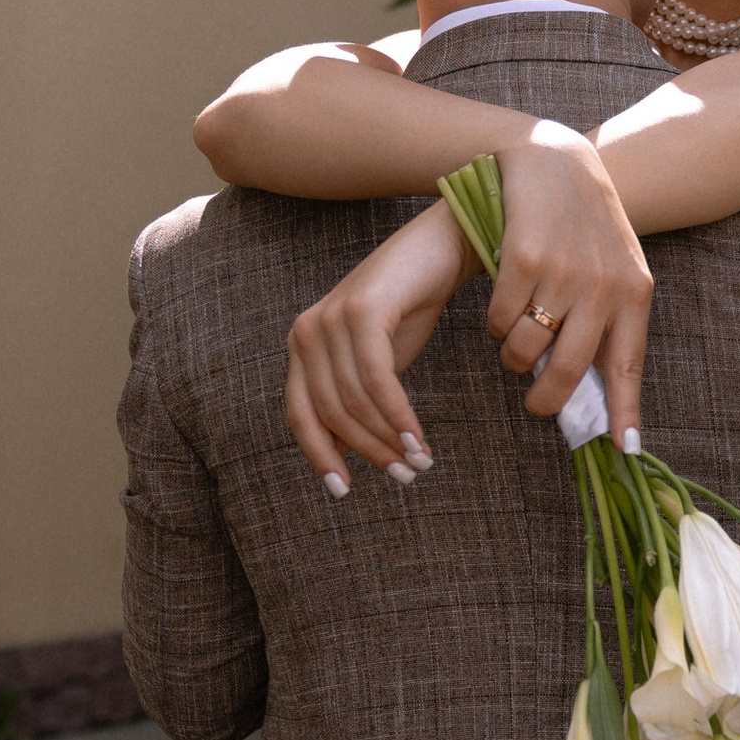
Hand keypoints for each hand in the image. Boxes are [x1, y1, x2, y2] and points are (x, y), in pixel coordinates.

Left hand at [286, 204, 467, 490]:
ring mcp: (329, 319)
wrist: (440, 248)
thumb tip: (341, 451)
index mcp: (302, 346)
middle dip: (370, 452)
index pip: (299, 414)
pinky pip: (377, 380)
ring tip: (421, 461)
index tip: (343, 491)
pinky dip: (399, 416)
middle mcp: (306, 332)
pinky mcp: (361, 311)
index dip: (318, 456)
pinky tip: (419, 437)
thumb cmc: (410, 306)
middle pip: (330, 414)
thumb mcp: (376, 361)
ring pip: (354, 402)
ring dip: (390, 439)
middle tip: (407, 475)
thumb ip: (354, 399)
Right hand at [483, 128, 651, 450]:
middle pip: (568, 371)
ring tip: (517, 340)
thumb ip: (613, 328)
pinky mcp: (523, 257)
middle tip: (535, 404)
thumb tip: (605, 400)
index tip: (623, 450)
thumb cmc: (589, 227)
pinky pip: (500, 318)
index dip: (624, 412)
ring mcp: (563, 271)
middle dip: (545, 400)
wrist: (557, 161)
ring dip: (515, 356)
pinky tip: (503, 304)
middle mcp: (602, 285)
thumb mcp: (617, 272)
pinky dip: (496, 322)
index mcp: (634, 293)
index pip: (628, 366)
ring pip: (526, 348)